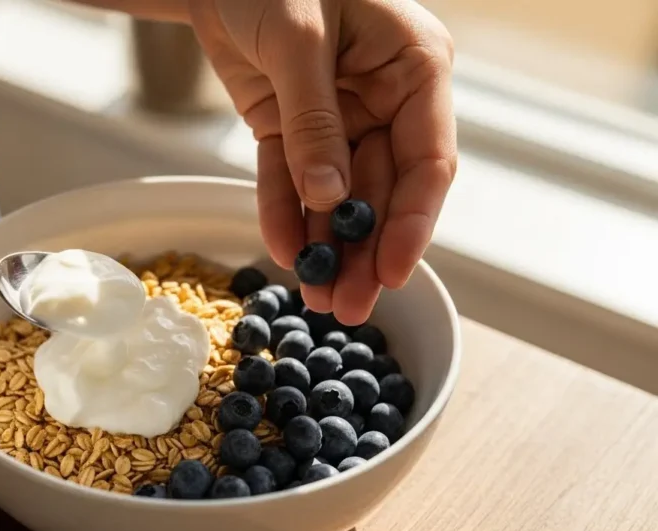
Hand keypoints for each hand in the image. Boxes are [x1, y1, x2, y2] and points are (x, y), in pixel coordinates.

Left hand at [188, 0, 456, 323]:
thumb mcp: (298, 40)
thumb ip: (314, 121)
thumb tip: (330, 197)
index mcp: (413, 68)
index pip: (427, 160)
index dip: (412, 223)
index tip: (392, 273)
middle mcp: (383, 99)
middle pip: (382, 191)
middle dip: (364, 251)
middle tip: (347, 307)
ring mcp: (337, 119)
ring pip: (338, 196)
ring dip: (328, 246)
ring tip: (317, 298)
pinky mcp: (289, 128)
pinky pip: (287, 180)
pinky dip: (285, 214)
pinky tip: (286, 251)